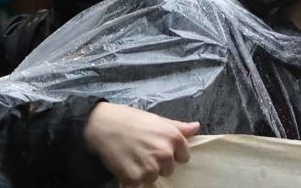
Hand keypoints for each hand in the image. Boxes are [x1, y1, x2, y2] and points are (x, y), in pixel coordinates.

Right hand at [82, 102, 198, 187]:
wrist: (103, 125)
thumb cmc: (131, 120)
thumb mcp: (158, 120)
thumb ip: (179, 127)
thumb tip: (197, 127)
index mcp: (174, 138)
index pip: (184, 157)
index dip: (172, 154)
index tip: (159, 148)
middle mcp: (165, 154)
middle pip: (169, 169)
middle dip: (158, 163)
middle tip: (143, 152)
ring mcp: (150, 168)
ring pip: (153, 177)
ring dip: (144, 172)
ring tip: (133, 157)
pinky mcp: (135, 179)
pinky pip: (139, 185)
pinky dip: (132, 179)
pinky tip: (126, 165)